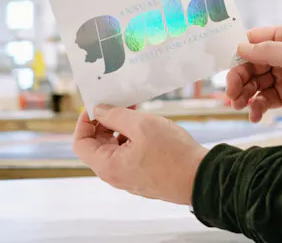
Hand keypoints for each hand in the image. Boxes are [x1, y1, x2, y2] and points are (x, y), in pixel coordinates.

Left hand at [72, 105, 207, 204]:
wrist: (201, 178)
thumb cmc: (172, 153)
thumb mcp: (141, 125)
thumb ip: (115, 115)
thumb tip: (98, 110)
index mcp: (108, 165)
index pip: (81, 142)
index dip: (85, 121)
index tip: (97, 105)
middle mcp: (115, 175)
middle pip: (97, 144)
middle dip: (105, 121)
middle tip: (120, 103)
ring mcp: (129, 176)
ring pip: (114, 148)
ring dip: (120, 127)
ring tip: (135, 110)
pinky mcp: (143, 175)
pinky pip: (128, 154)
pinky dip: (131, 137)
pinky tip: (146, 125)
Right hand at [228, 24, 281, 123]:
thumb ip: (268, 51)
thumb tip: (240, 49)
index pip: (253, 41)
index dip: (239, 54)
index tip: (228, 68)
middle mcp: (281, 55)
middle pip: (249, 65)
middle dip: (238, 79)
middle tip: (232, 94)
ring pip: (254, 83)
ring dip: (244, 95)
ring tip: (241, 106)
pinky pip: (264, 99)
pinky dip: (257, 107)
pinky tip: (255, 116)